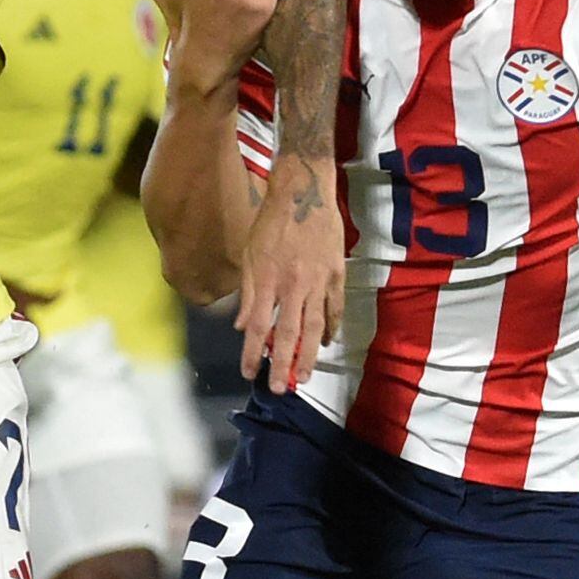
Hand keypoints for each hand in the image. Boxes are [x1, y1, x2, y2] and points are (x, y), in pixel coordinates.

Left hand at [235, 158, 343, 393]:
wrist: (304, 190)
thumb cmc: (271, 221)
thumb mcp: (250, 254)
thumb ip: (247, 293)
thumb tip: (242, 326)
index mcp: (268, 279)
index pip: (259, 327)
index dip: (253, 353)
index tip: (249, 373)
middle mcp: (293, 284)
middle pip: (288, 334)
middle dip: (283, 365)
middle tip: (281, 388)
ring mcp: (318, 280)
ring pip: (314, 326)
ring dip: (310, 354)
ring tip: (306, 375)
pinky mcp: (336, 272)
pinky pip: (334, 307)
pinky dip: (330, 327)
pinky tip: (327, 342)